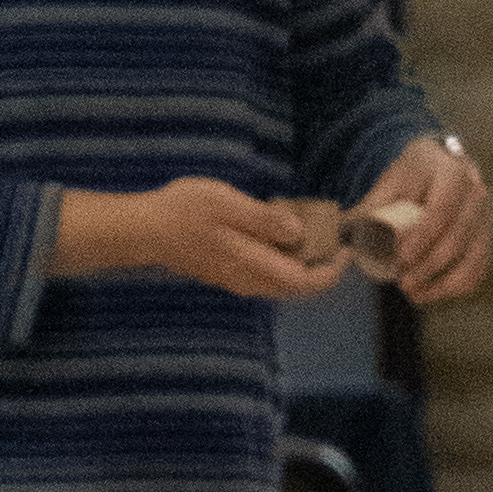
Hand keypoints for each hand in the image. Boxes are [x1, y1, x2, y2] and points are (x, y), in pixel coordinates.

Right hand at [58, 176, 341, 299]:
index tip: (348, 250)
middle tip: (336, 241)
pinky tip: (280, 235)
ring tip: (313, 235)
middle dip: (321, 267)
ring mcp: (236, 279)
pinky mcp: (226, 272)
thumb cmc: (184, 212)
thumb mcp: (229, 205)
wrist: (145, 230)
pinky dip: (282, 260)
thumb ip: (266, 220)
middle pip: (296, 286)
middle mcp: (248, 280)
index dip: (331, 270)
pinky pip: (265, 273)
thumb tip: (299, 232)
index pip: (304, 281)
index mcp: (254, 265)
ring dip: (301, 264)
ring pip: (281, 281)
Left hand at [358, 133, 491, 303]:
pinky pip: (478, 269)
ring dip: (445, 282)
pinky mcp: (485, 239)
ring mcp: (485, 218)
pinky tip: (430, 293)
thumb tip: (336, 236)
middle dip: (430, 265)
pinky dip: (456, 287)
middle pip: (458, 236)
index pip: (440, 210)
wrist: (440, 167)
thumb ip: (369, 210)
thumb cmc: (410, 177)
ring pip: (473, 257)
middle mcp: (476, 194)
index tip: (399, 259)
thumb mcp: (389, 184)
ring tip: (414, 294)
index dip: (421, 238)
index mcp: (452, 172)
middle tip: (403, 283)